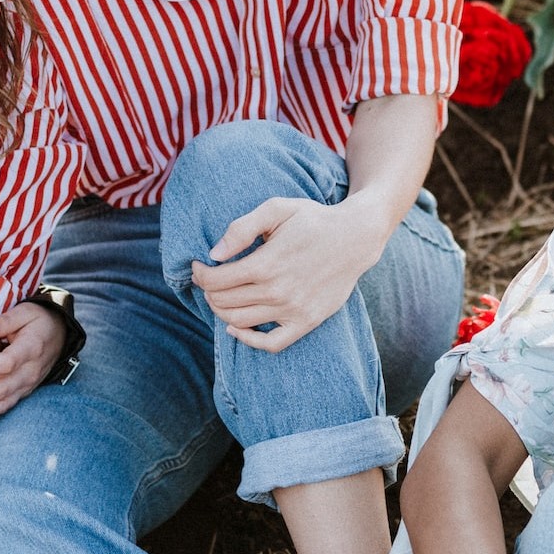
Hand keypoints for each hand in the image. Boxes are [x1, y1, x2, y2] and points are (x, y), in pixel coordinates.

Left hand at [0, 300, 64, 420]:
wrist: (59, 334)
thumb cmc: (37, 320)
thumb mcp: (25, 312)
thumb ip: (5, 320)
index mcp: (31, 348)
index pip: (8, 361)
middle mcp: (31, 371)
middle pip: (3, 388)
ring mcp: (28, 384)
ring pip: (4, 402)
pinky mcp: (23, 391)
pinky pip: (5, 405)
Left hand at [189, 197, 383, 351]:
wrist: (355, 239)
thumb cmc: (313, 220)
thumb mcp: (277, 209)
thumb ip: (242, 228)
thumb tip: (214, 254)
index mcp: (266, 263)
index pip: (215, 280)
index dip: (199, 274)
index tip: (198, 266)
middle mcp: (277, 291)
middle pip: (223, 302)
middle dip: (208, 291)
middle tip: (208, 279)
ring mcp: (292, 310)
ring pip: (239, 322)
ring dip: (221, 311)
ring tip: (221, 296)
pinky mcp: (306, 322)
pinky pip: (271, 344)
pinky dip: (248, 340)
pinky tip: (237, 328)